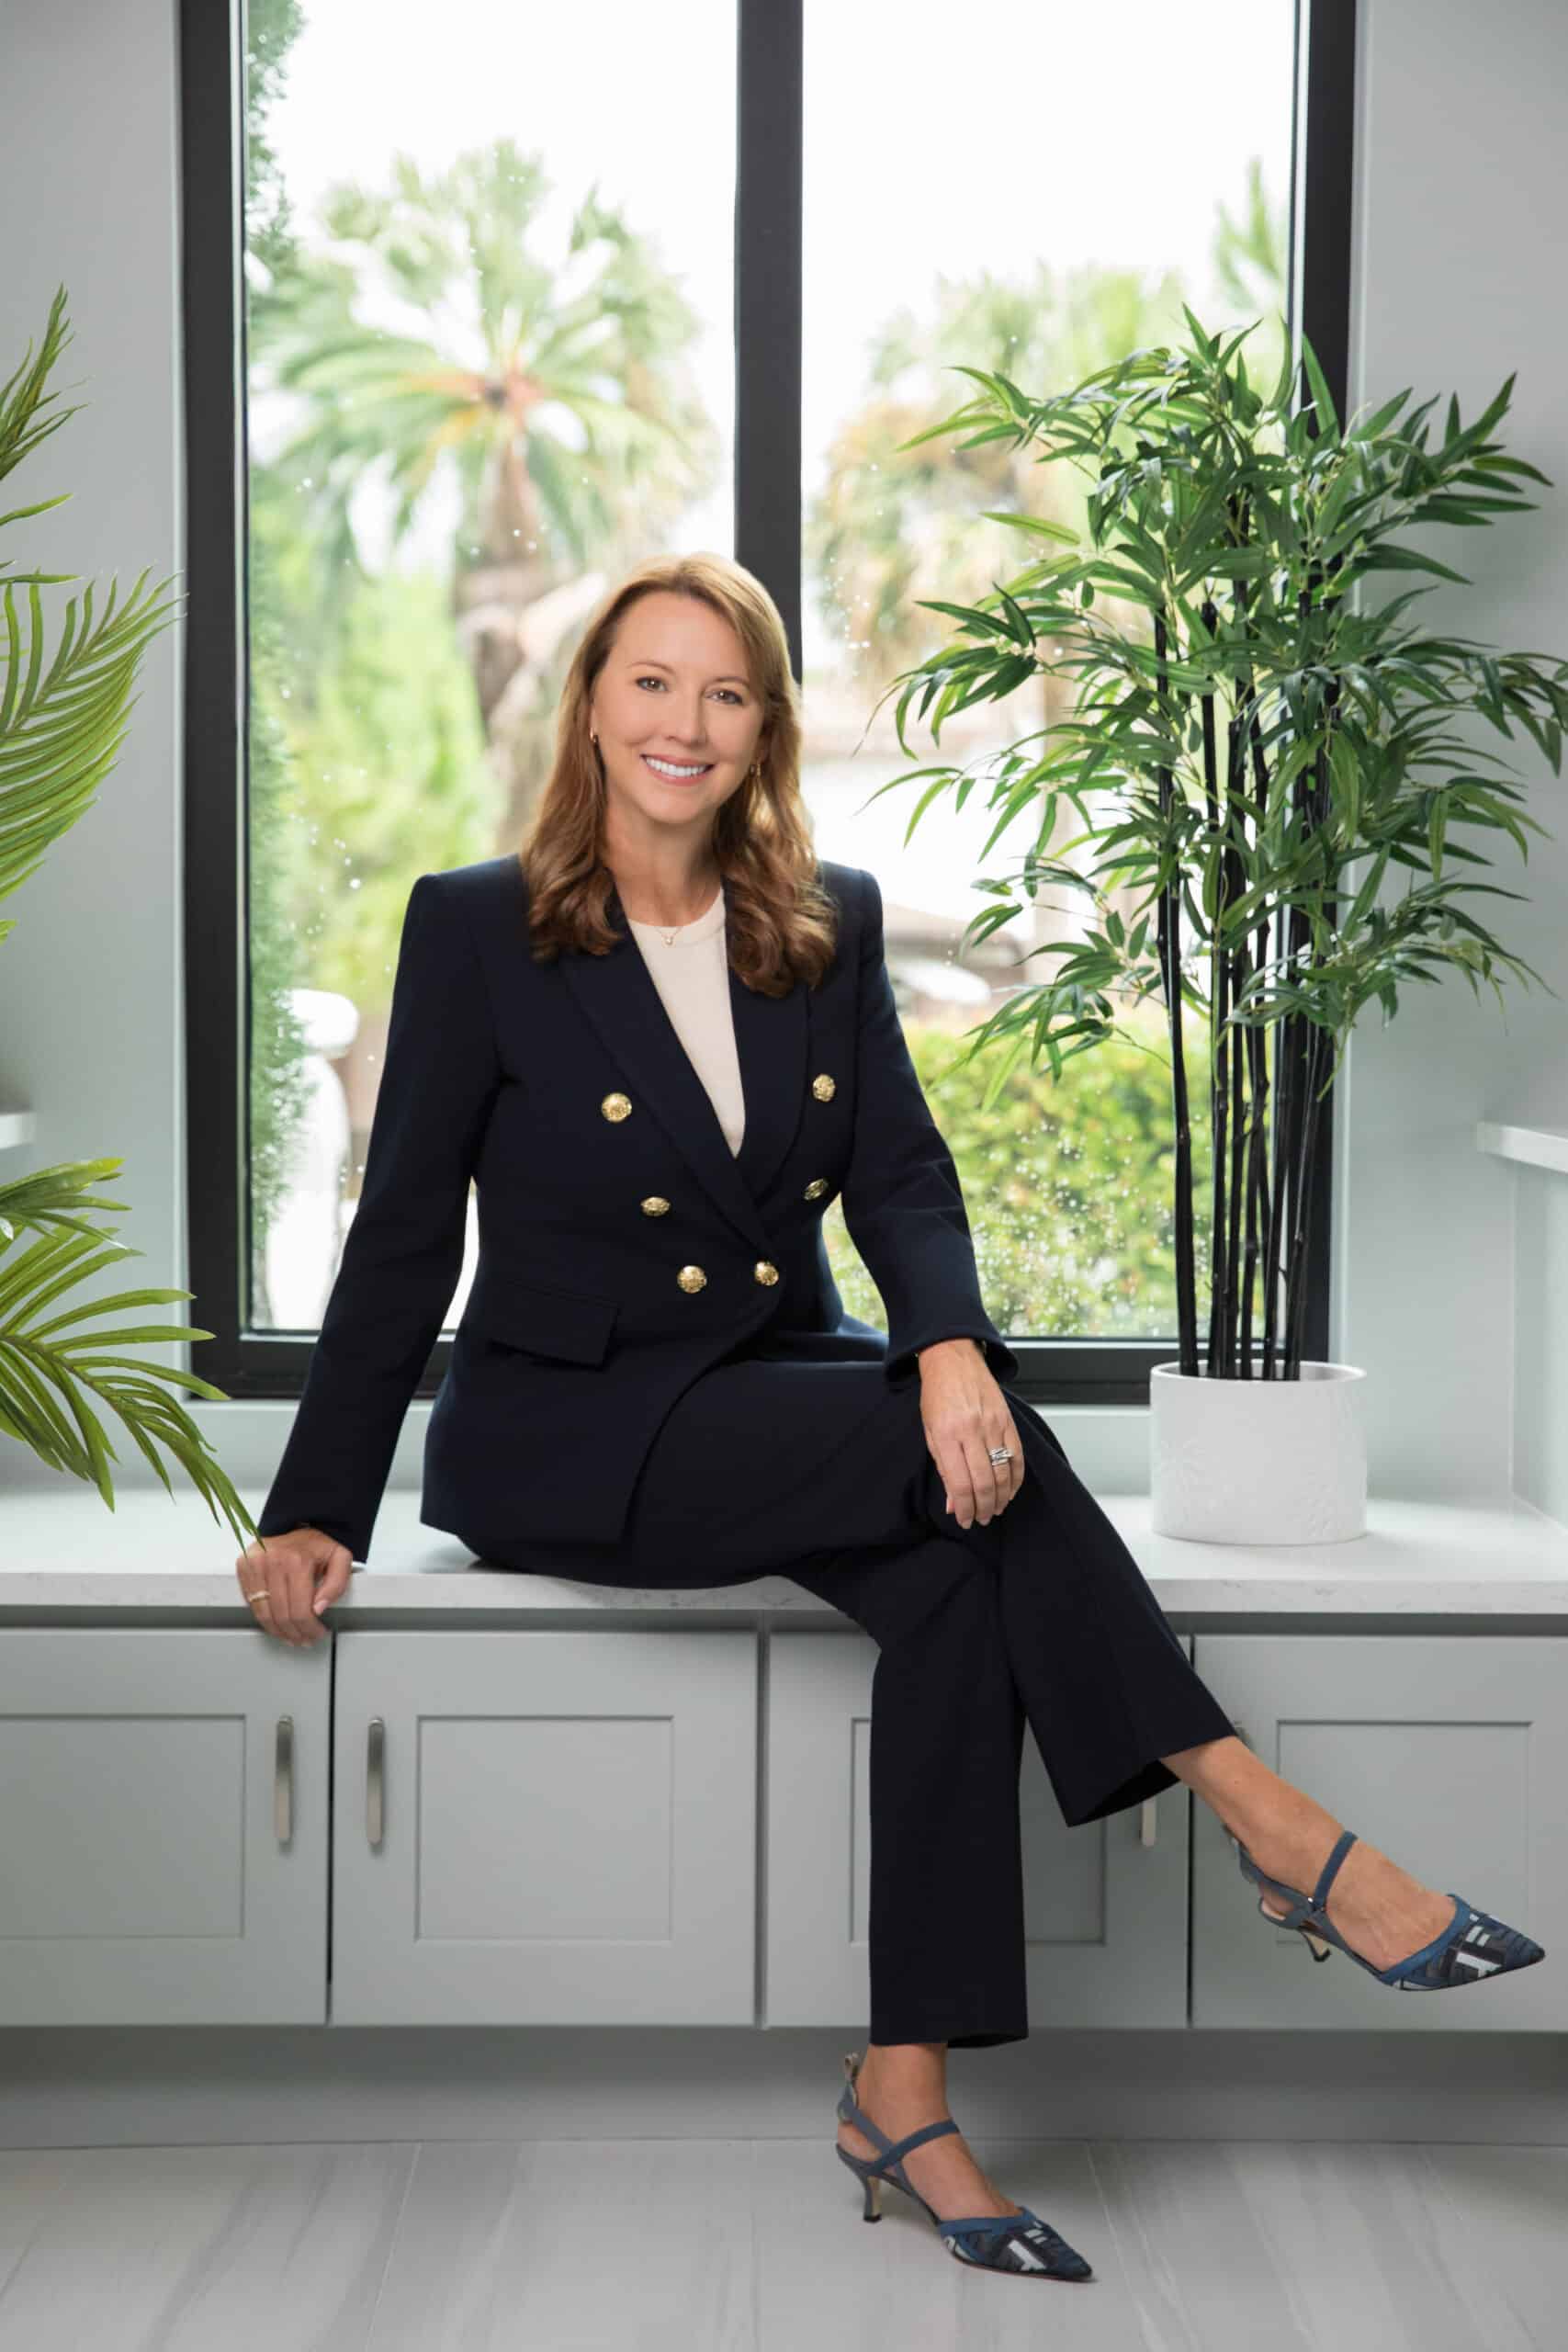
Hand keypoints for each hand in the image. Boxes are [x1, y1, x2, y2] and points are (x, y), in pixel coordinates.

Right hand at [233, 1525, 352, 1645]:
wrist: (294, 1520)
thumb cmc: (316, 1542)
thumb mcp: (340, 1558)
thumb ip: (336, 1584)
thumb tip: (319, 1609)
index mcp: (296, 1562)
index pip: (300, 1611)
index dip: (310, 1629)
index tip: (318, 1634)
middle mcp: (271, 1563)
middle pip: (281, 1616)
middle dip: (296, 1634)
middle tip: (305, 1640)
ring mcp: (254, 1565)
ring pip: (263, 1614)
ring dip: (279, 1632)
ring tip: (292, 1637)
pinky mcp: (243, 1567)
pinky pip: (251, 1603)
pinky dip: (264, 1618)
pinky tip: (277, 1623)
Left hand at [916, 1338, 1025, 1527]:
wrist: (953, 1359)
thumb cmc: (937, 1395)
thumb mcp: (930, 1432)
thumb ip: (943, 1469)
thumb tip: (953, 1502)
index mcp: (947, 1435)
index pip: (960, 1484)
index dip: (964, 1509)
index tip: (965, 1520)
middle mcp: (972, 1431)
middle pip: (984, 1483)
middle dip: (983, 1508)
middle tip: (981, 1519)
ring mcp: (994, 1425)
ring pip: (1003, 1473)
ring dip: (1001, 1498)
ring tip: (994, 1509)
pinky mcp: (1008, 1421)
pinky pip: (1017, 1457)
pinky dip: (1016, 1479)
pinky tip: (1010, 1491)